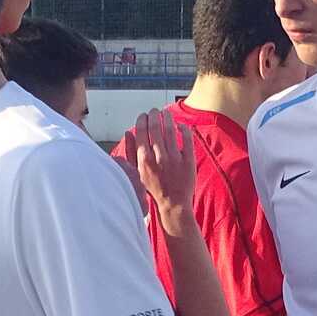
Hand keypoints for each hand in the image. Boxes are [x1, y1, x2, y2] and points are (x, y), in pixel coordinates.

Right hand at [128, 107, 196, 234]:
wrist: (173, 204)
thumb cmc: (154, 188)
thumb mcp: (137, 172)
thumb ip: (131, 152)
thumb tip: (128, 132)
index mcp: (144, 160)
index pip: (141, 132)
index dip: (142, 119)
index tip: (144, 115)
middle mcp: (159, 157)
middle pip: (155, 127)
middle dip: (154, 115)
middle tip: (155, 111)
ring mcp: (174, 158)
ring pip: (170, 130)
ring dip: (167, 118)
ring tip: (166, 113)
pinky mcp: (188, 160)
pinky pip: (186, 138)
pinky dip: (183, 128)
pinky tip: (180, 125)